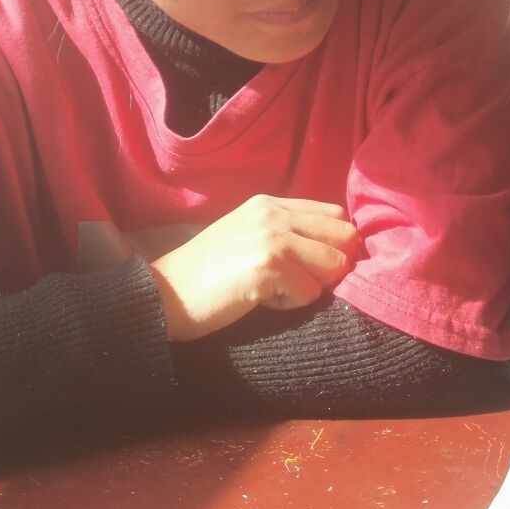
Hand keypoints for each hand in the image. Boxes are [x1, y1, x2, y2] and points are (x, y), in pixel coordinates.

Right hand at [149, 195, 358, 341]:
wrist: (164, 295)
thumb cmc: (208, 274)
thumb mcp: (249, 236)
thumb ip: (288, 233)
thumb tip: (339, 250)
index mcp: (270, 204)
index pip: (336, 216)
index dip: (334, 246)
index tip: (309, 265)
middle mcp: (273, 214)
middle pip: (345, 238)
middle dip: (330, 268)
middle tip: (295, 281)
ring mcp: (270, 238)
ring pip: (334, 266)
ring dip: (310, 286)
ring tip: (274, 289)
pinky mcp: (267, 267)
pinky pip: (310, 293)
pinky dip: (290, 304)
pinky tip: (258, 299)